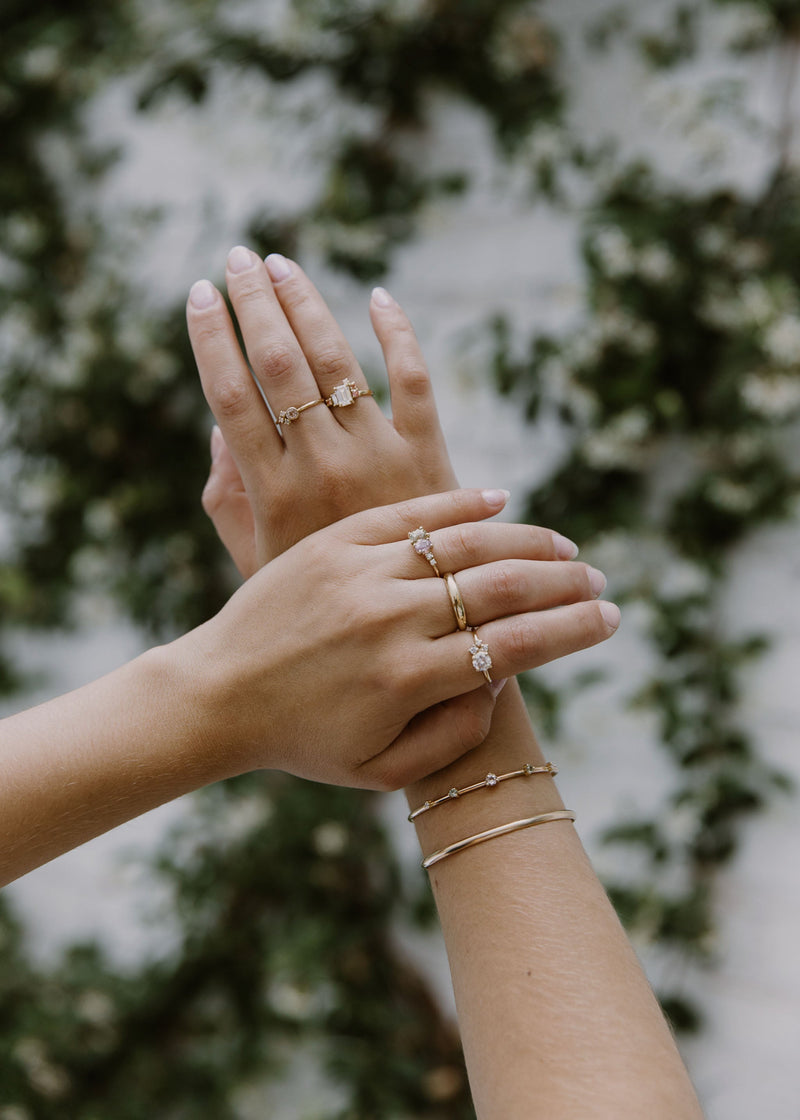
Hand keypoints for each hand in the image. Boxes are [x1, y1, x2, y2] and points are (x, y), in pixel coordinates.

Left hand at [180, 488, 617, 789]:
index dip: (573, 631)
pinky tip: (500, 502)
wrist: (216, 694)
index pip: (516, 645)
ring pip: (464, 543)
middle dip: (565, 584)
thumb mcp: (381, 770)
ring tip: (565, 547)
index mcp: (407, 680)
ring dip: (527, 541)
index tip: (611, 620)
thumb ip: (454, 734)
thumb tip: (502, 676)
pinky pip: (410, 514)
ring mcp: (360, 572)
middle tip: (600, 582)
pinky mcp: (334, 543)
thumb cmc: (302, 741)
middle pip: (503, 587)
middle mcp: (390, 619)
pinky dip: (460, 505)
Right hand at [187, 249, 458, 570]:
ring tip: (282, 266)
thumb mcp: (257, 560)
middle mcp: (323, 468)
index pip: (231, 395)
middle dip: (254, 304)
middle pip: (280, 366)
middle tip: (237, 257)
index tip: (196, 295)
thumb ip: (228, 498)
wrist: (414, 633)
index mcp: (274, 493)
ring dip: (308, 305)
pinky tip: (379, 299)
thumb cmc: (323, 602)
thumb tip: (220, 428)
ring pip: (338, 362)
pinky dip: (399, 336)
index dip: (210, 339)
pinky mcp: (429, 456)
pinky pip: (415, 382)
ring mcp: (380, 458)